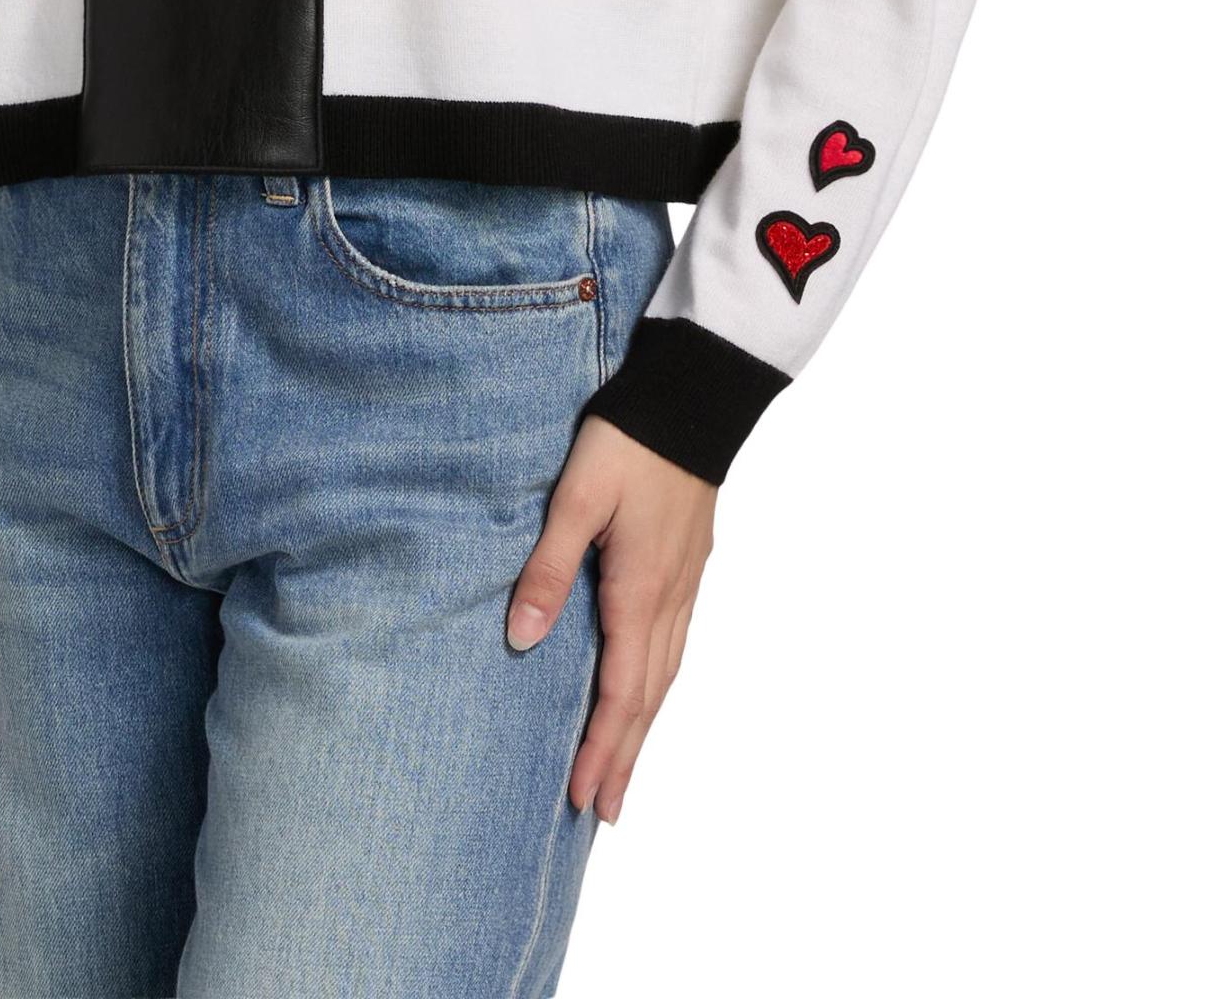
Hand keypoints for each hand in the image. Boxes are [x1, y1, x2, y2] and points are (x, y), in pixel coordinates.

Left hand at [507, 416, 716, 823]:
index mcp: (639, 590)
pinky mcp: (689, 567)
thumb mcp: (576, 499)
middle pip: (648, 698)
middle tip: (603, 814)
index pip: (621, 691)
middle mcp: (669, 599)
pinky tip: (649, 692)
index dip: (601, 747)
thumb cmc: (628, 441)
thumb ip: (547, 567)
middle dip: (624, 757)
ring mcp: (685, 585)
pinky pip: (675, 647)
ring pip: (667, 675)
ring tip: (625, 771)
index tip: (583, 797)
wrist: (691, 399)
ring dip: (644, 729)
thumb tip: (521, 639)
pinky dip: (659, 686)